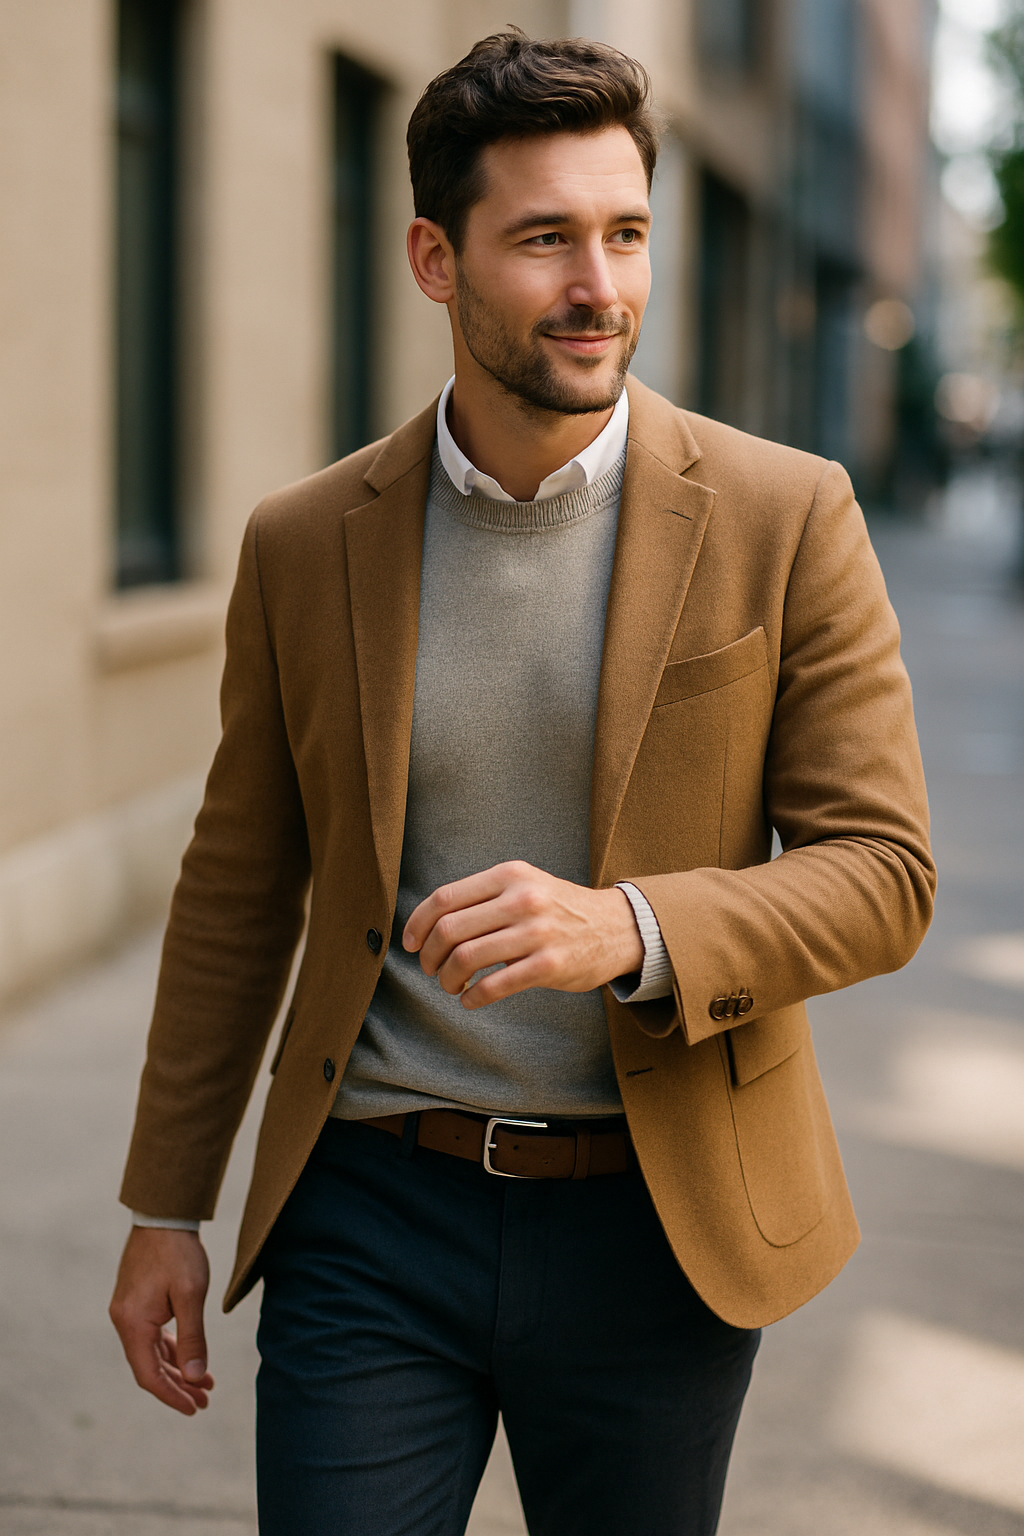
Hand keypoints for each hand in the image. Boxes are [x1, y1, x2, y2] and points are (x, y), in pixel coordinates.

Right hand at [109, 1226, 214, 1414]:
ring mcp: (129, 1312)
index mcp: (133, 1324)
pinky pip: (153, 1336)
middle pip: (150, 1367)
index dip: (172, 1395)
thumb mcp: (191, 1295)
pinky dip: (172, 1349)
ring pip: (152, 1352)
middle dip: (178, 1386)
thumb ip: (193, 1338)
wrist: (163, 1216)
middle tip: (205, 1401)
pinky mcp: (137, 1303)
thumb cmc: (179, 1253)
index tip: (195, 1408)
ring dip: (177, 1368)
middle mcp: (125, 1322)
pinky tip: (190, 1357)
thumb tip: (195, 1377)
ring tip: (205, 1384)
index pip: (149, 1375)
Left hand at [403, 861, 643, 1008]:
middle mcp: (522, 899)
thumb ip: (483, 897)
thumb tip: (429, 925)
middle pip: (449, 930)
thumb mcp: (524, 885)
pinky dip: (473, 997)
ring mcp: (537, 932)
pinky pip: (494, 986)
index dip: (417, 924)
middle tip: (430, 969)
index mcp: (509, 875)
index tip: (409, 943)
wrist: (616, 927)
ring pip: (466, 958)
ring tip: (451, 986)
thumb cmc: (559, 909)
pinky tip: (471, 1000)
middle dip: (429, 956)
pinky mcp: (549, 965)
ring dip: (447, 979)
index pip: (444, 898)